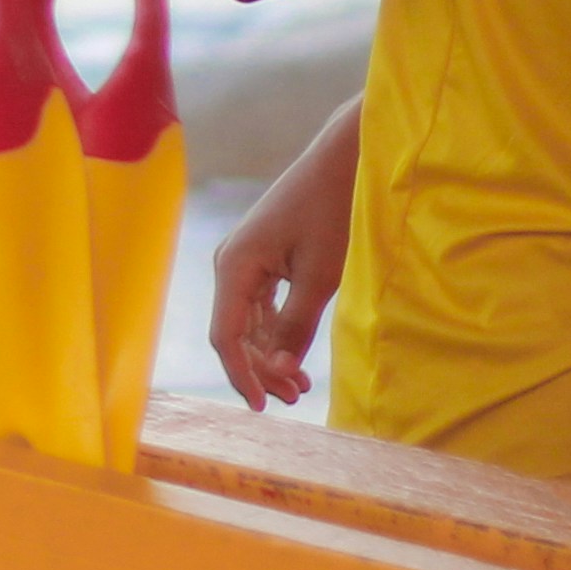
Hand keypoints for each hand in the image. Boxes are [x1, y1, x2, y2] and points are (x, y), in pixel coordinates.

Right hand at [208, 109, 357, 409]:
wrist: (344, 161)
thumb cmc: (333, 211)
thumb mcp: (320, 276)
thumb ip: (296, 326)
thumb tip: (278, 372)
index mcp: (235, 265)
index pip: (226, 336)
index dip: (242, 376)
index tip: (265, 408)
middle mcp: (231, 264)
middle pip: (234, 333)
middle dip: (261, 370)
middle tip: (297, 398)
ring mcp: (244, 261)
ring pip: (247, 323)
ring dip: (270, 355)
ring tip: (301, 385)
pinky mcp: (262, 259)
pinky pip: (259, 308)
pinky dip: (276, 333)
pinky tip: (294, 354)